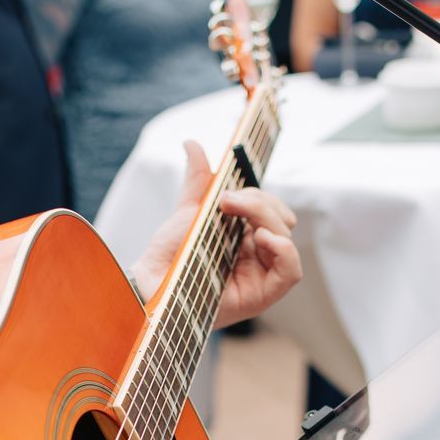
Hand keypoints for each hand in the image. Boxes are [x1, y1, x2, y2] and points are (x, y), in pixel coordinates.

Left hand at [132, 141, 302, 328]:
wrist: (148, 284)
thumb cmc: (169, 255)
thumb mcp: (188, 212)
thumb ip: (199, 181)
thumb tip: (192, 143)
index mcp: (244, 237)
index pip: (272, 210)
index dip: (259, 197)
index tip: (227, 193)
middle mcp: (256, 256)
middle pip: (281, 221)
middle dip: (260, 203)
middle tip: (227, 200)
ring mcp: (260, 276)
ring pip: (287, 239)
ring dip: (268, 218)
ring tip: (238, 215)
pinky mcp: (261, 296)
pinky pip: (291, 273)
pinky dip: (285, 250)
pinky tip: (262, 238)